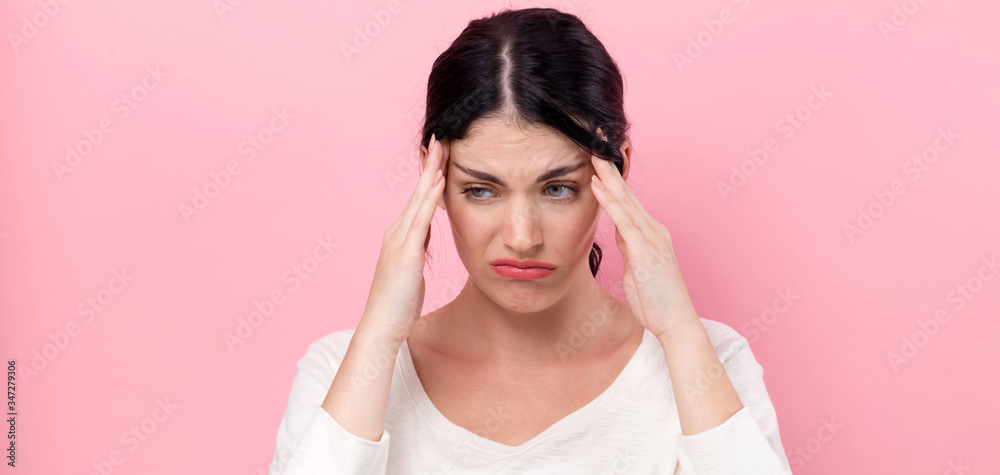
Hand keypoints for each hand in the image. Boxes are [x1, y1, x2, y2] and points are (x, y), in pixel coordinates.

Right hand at [358, 134, 448, 344]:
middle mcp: (397, 233)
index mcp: (401, 237)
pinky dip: (429, 198)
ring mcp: (399, 242)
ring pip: (418, 200)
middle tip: (443, 139)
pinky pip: (420, 220)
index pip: (418, 200)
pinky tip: (440, 182)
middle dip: (431, 165)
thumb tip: (426, 234)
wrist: (381, 327)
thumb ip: (418, 248)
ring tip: (443, 150)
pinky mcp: (405, 254)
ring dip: (431, 173)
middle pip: (418, 192)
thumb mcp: (412, 269)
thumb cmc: (398, 304)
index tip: (441, 156)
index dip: (429, 177)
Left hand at [589, 153, 698, 340]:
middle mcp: (654, 231)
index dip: (612, 178)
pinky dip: (609, 200)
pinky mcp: (647, 251)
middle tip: (596, 140)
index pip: (627, 201)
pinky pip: (624, 220)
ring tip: (592, 153)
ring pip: (625, 200)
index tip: (599, 158)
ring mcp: (652, 239)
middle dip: (609, 167)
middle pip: (626, 193)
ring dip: (607, 175)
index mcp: (651, 235)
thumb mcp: (637, 270)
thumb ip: (630, 247)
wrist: (676, 324)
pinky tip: (598, 185)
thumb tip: (618, 231)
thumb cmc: (657, 303)